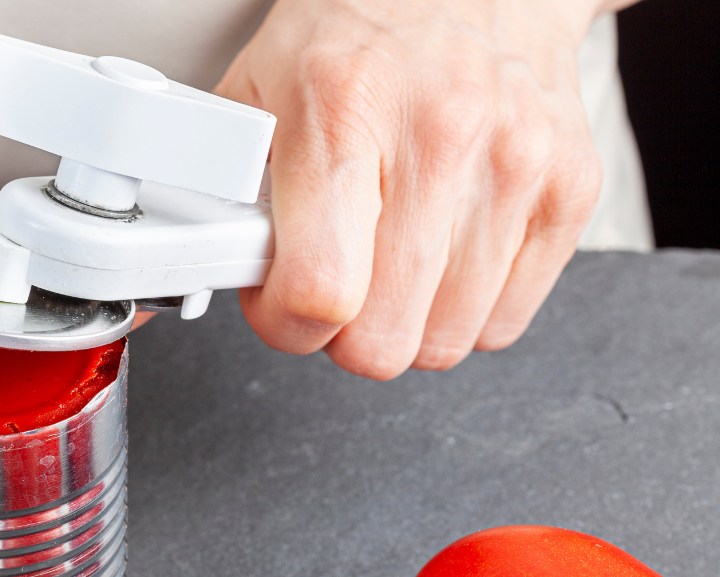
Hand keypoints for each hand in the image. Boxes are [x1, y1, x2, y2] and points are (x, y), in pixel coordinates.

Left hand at [216, 0, 619, 377]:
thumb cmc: (358, 30)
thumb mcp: (259, 87)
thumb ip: (230, 185)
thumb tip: (209, 266)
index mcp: (344, 110)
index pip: (320, 289)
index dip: (286, 322)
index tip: (280, 302)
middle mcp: (440, 137)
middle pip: (385, 340)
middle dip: (344, 333)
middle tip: (335, 282)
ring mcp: (516, 166)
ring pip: (445, 343)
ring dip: (405, 322)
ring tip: (387, 260)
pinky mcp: (570, 191)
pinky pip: (503, 323)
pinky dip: (463, 311)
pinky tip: (440, 256)